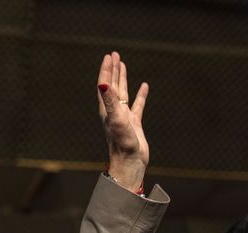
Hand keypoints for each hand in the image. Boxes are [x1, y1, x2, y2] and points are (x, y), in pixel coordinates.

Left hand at [97, 51, 148, 192]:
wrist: (130, 162)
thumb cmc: (121, 143)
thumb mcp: (115, 119)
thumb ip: (109, 101)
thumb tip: (103, 83)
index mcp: (106, 109)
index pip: (105, 84)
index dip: (106, 70)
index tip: (108, 56)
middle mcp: (113, 111)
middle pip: (112, 85)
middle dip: (113, 70)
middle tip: (114, 54)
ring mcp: (124, 116)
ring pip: (123, 92)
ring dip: (123, 78)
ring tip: (123, 65)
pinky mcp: (134, 123)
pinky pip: (137, 104)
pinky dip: (141, 94)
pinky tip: (144, 86)